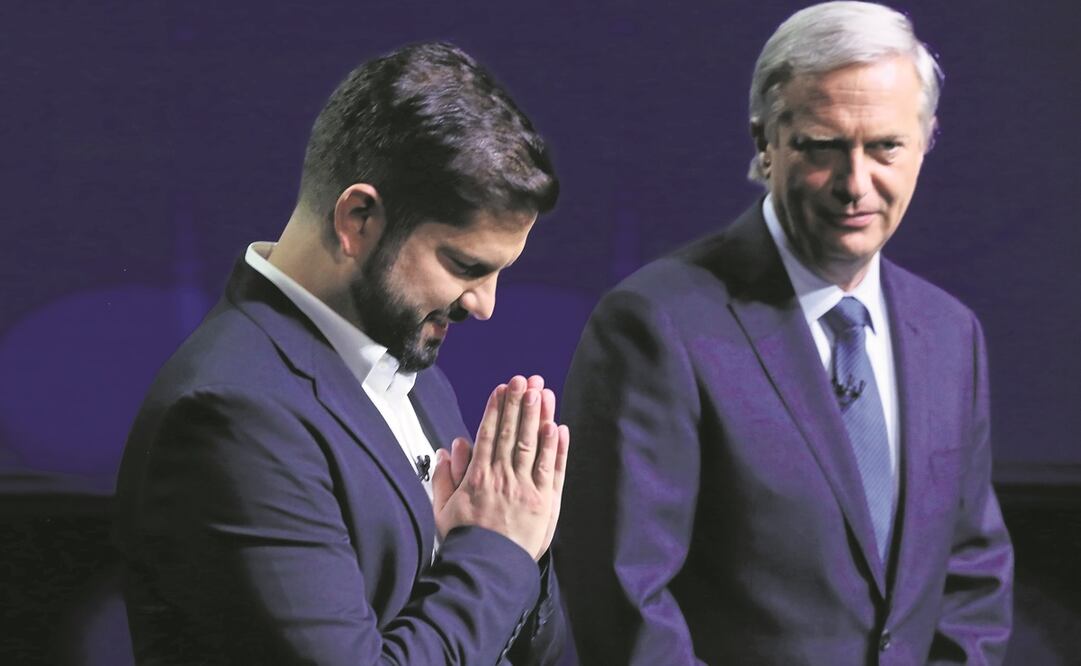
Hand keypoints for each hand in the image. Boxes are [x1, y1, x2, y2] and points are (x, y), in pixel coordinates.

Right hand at [432, 375, 569, 559]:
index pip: (489, 433)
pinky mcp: (545, 502)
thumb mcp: (443, 509)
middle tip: (525, 379)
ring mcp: (526, 488)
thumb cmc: (465, 542)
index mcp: (478, 476)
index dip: (497, 408)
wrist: (486, 570)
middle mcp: (503, 477)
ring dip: (538, 416)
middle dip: (519, 403)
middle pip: (513, 432)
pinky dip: (556, 447)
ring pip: (533, 444)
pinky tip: (558, 428)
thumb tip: (448, 450)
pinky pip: (552, 469)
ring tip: (542, 392)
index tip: (502, 388)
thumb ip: (444, 478)